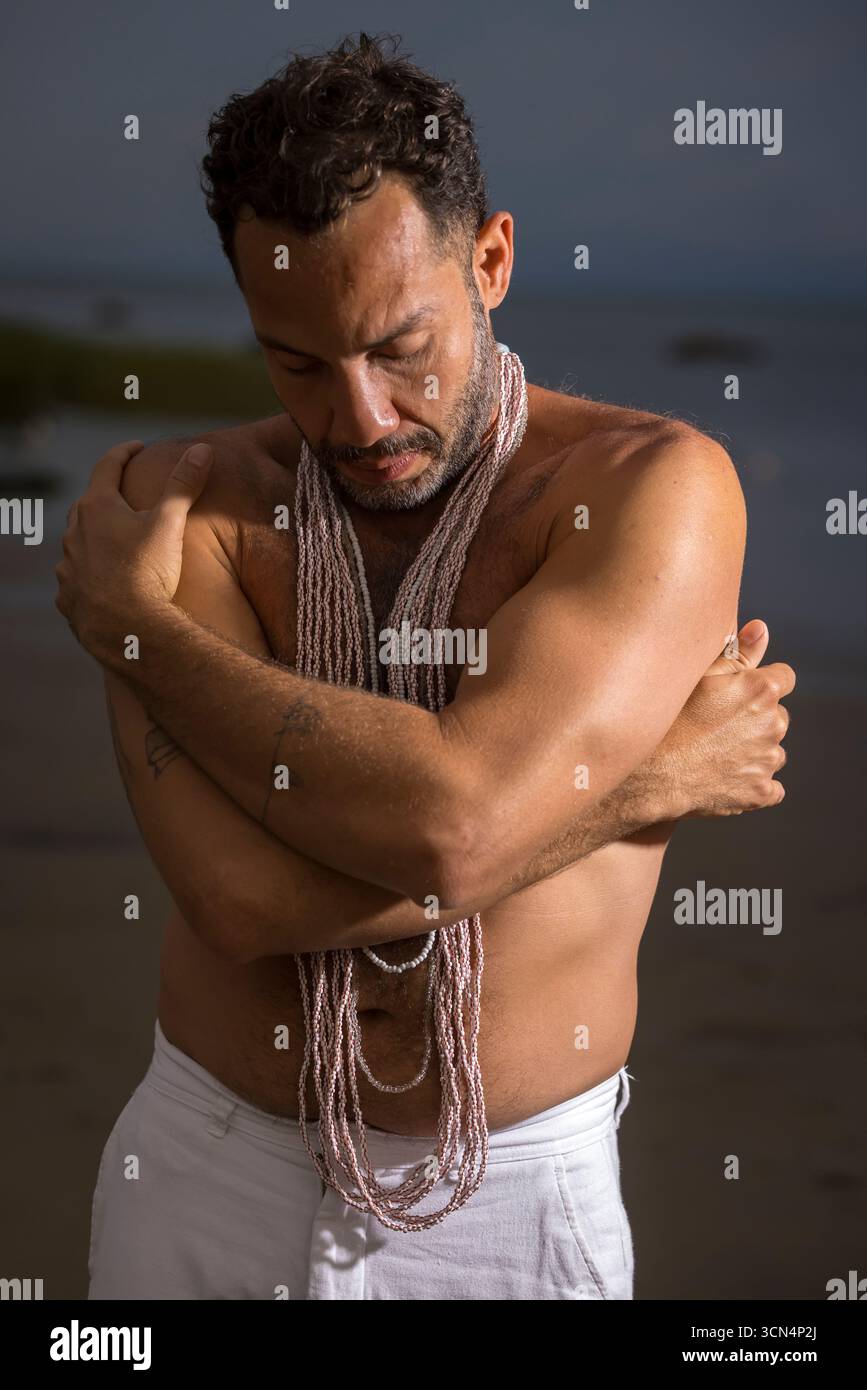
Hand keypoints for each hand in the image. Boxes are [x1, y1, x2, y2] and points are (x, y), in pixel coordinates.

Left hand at [55, 439, 212, 660]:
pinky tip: (104, 582)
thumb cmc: (148, 571)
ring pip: (78, 543)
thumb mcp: (170, 523)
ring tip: (116, 543)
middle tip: (125, 496)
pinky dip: (89, 574)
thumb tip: (202, 449)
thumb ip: (184, 484)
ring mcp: (67, 567)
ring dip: (95, 538)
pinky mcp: (68, 597)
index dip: (124, 453)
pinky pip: (76, 578)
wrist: (127, 629)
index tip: (138, 448)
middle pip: (87, 504)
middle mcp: (74, 533)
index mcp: (96, 508)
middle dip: (106, 497)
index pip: (106, 466)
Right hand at [657, 619, 794, 817]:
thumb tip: (762, 628)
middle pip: (778, 716)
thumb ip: (737, 652)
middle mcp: (773, 724)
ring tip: (715, 753)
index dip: (763, 683)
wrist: (649, 774)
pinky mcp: (760, 793)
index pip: (784, 678)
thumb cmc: (668, 719)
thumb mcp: (697, 675)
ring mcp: (767, 761)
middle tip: (717, 725)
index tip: (741, 693)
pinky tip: (725, 778)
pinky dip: (754, 784)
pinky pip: (770, 788)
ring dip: (754, 751)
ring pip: (772, 751)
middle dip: (757, 719)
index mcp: (762, 689)